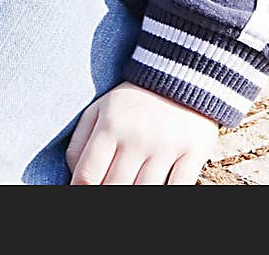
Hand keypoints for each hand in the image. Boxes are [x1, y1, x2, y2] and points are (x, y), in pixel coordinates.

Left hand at [66, 81, 218, 184]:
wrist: (180, 73)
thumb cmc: (133, 101)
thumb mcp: (99, 110)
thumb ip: (80, 142)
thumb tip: (75, 178)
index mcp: (110, 125)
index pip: (87, 175)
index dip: (81, 191)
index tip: (85, 192)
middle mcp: (137, 137)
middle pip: (114, 188)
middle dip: (107, 195)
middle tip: (111, 184)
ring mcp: (166, 146)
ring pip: (144, 193)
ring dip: (134, 196)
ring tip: (132, 184)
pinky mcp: (193, 151)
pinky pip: (179, 188)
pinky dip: (166, 193)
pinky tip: (156, 186)